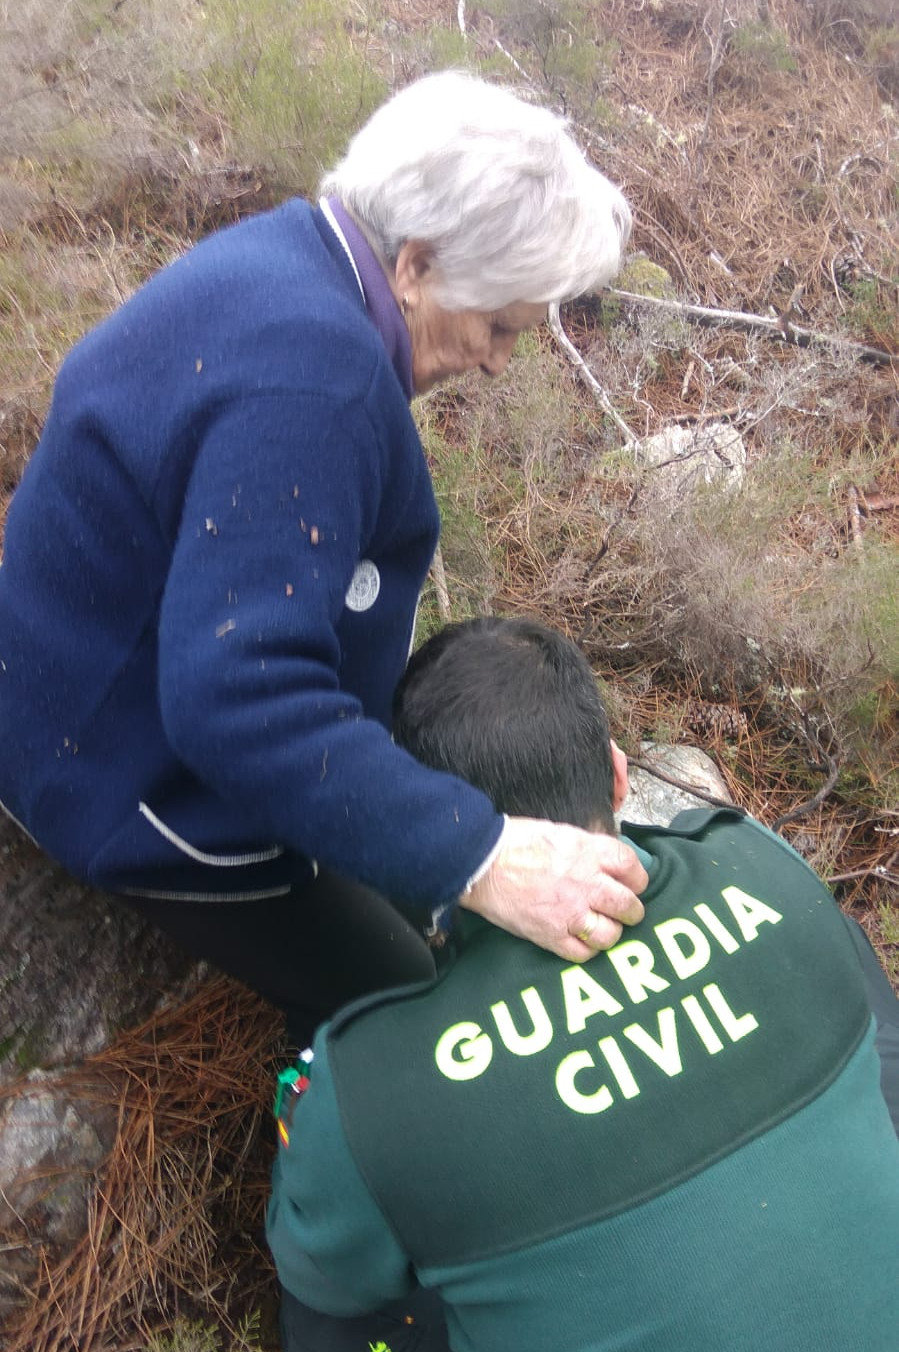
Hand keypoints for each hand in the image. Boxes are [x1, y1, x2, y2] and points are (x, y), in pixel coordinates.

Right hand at [461, 817, 646, 961]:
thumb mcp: (562, 832)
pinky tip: (580, 940)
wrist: (481, 864)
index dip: (637, 878)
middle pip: (629, 906)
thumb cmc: (517, 842)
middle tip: (623, 911)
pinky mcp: (551, 935)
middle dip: (631, 910)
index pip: (633, 869)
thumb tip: (610, 861)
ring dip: (610, 932)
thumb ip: (590, 848)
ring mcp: (570, 913)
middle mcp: (586, 884)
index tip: (632, 883)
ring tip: (601, 927)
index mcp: (589, 853)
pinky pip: (583, 954)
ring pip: (611, 935)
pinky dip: (587, 950)